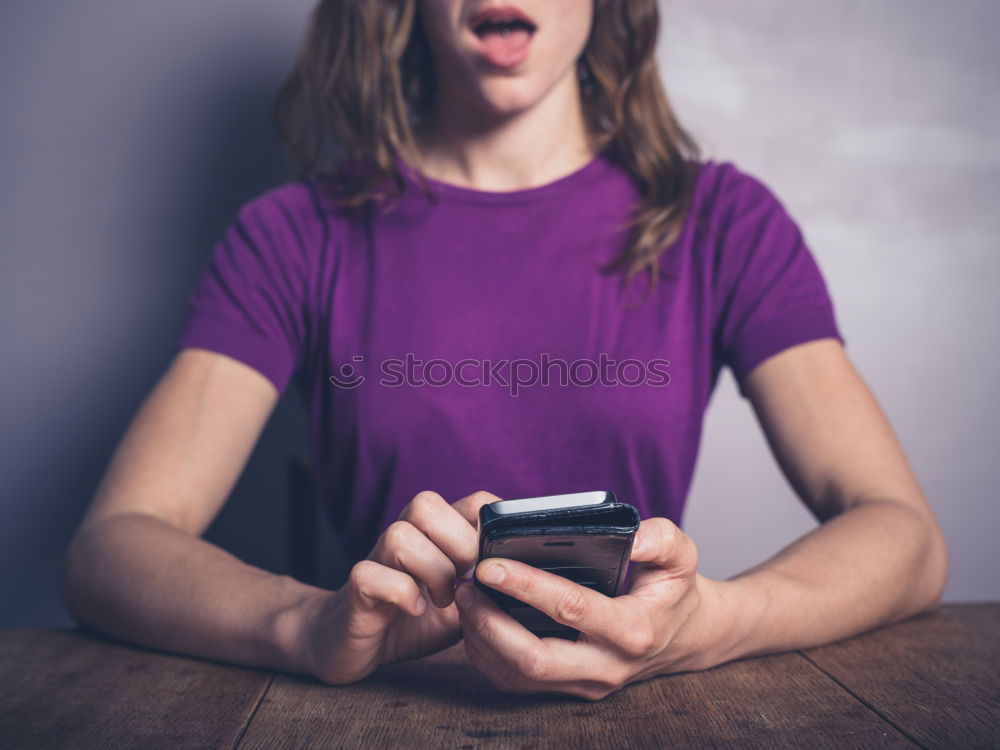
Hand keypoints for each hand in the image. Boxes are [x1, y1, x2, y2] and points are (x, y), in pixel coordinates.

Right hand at [300, 490, 499, 684]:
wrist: (353, 643)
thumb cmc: (414, 618)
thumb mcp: (463, 602)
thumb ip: (487, 585)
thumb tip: (526, 577)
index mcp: (435, 534)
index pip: (472, 501)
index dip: (489, 524)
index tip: (495, 560)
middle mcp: (405, 536)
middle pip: (426, 503)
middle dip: (458, 544)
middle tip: (466, 581)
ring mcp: (377, 558)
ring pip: (399, 535)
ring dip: (431, 571)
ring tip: (443, 600)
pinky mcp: (357, 588)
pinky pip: (371, 574)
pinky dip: (401, 593)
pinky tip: (416, 610)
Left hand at [454, 518, 716, 699]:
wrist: (684, 637)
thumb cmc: (673, 590)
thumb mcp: (681, 556)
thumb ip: (660, 539)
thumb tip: (632, 535)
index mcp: (633, 629)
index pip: (571, 608)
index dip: (527, 586)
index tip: (491, 564)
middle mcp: (607, 666)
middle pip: (534, 659)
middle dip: (490, 623)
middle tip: (464, 585)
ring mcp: (585, 684)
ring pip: (519, 676)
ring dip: (482, 639)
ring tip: (464, 598)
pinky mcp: (568, 690)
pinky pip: (516, 682)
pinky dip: (488, 654)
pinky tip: (476, 620)